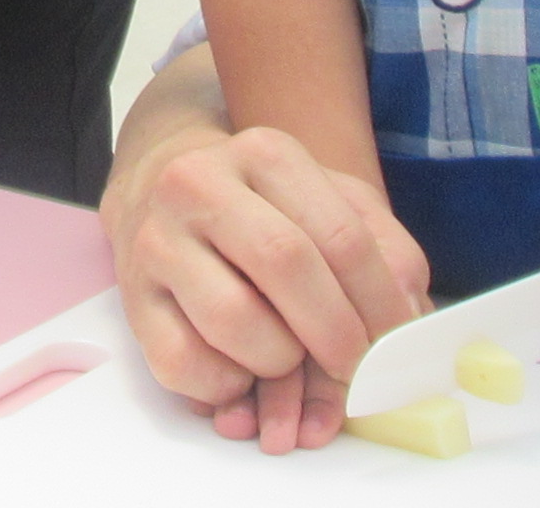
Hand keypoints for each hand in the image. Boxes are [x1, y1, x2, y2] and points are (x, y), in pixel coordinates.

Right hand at [103, 123, 428, 454]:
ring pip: (234, 321)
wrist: (162, 191)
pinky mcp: (131, 298)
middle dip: (336, 335)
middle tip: (355, 370)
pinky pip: (184, 365)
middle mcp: (200, 183)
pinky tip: (240, 370)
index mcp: (265, 154)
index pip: (340, 236)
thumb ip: (386, 249)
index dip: (380, 305)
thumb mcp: (333, 202)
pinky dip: (226, 387)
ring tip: (288, 359)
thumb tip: (408, 317)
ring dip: (279, 363)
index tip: (398, 347)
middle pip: (286, 265)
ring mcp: (157, 239)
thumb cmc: (265, 208)